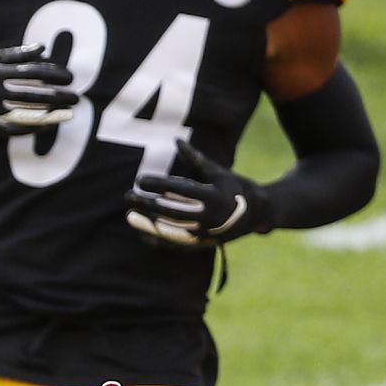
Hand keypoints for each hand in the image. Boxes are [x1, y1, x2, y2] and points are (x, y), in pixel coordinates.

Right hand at [0, 44, 78, 132]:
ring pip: (26, 114)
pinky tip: (48, 126)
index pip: (32, 72)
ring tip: (68, 114)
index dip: (53, 74)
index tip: (70, 77)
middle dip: (57, 97)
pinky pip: (13, 130)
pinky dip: (32, 129)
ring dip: (50, 115)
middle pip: (33, 94)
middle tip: (76, 97)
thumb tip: (42, 48)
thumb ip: (16, 54)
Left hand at [127, 142, 271, 247]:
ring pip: (170, 229)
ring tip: (130, 216)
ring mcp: (204, 233)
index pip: (179, 189)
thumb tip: (176, 140)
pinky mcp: (201, 245)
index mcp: (214, 195)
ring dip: (148, 223)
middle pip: (171, 210)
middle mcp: (209, 216)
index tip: (140, 179)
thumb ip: (195, 159)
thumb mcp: (218, 171)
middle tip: (128, 196)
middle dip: (147, 203)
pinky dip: (158, 239)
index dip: (157, 184)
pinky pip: (175, 244)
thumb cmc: (234, 187)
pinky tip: (142, 232)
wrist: (257, 214)